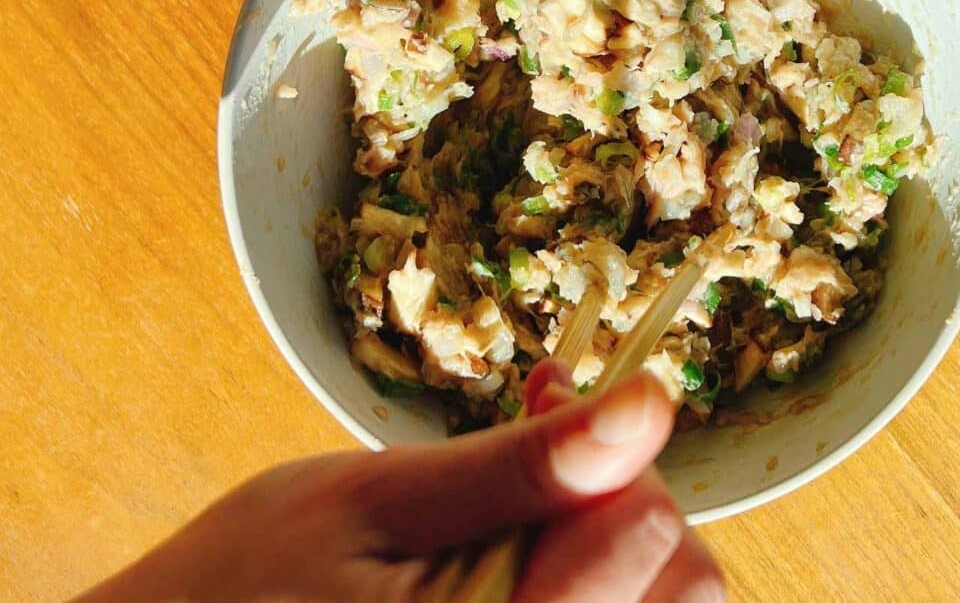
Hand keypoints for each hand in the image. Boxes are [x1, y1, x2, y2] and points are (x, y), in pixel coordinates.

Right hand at [76, 359, 724, 601]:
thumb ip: (521, 467)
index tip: (549, 400)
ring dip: (613, 535)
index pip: (654, 538)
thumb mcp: (375, 500)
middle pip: (687, 586)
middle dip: (626, 496)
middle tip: (543, 446)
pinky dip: (590, 575)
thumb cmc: (247, 584)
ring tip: (526, 494)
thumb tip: (650, 403)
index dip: (611, 451)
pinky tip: (524, 541)